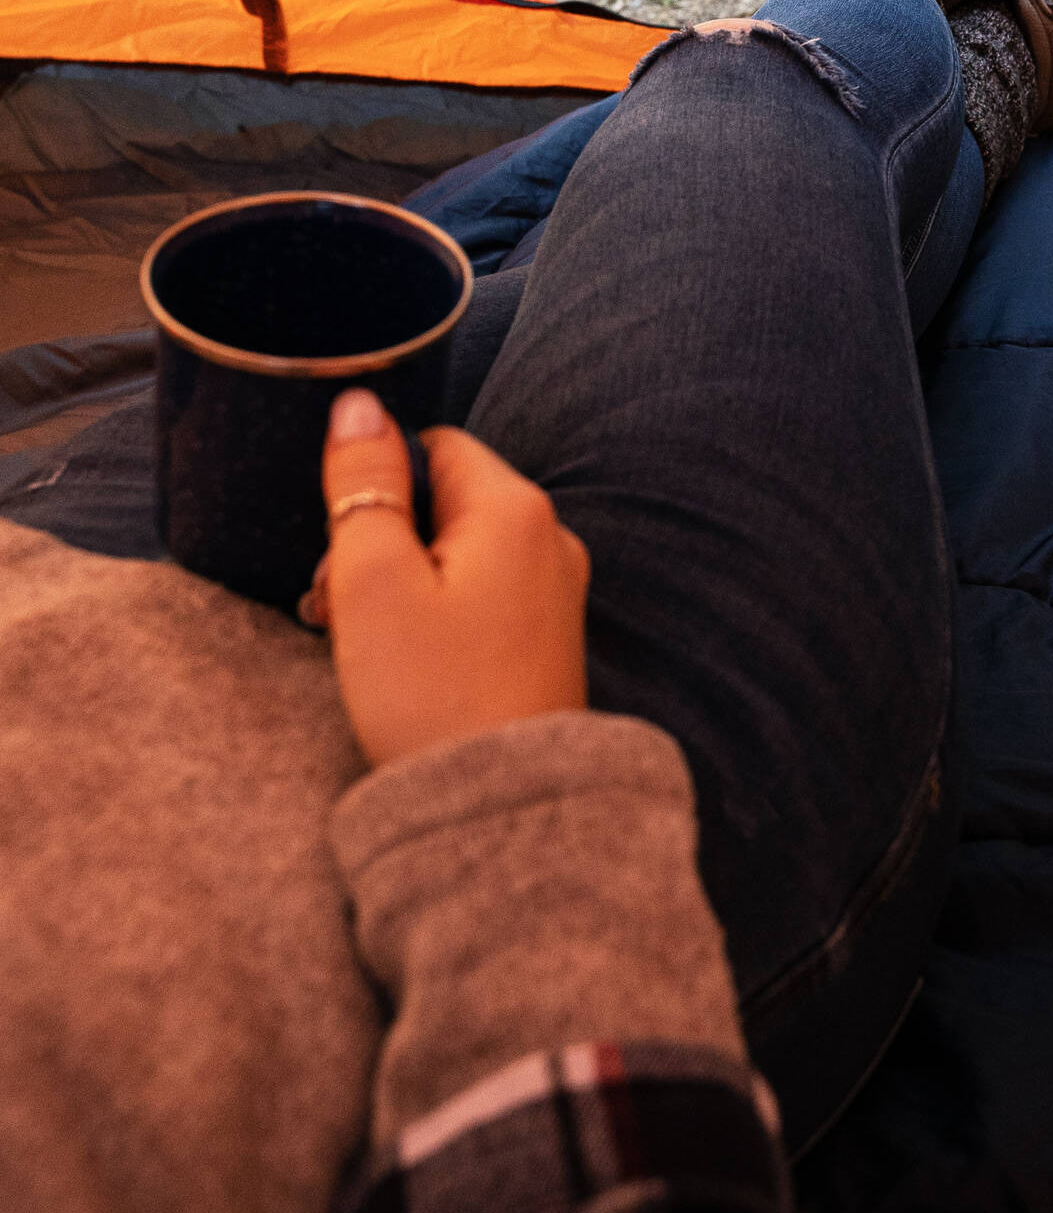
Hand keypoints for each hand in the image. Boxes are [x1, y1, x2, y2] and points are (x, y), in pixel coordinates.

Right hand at [304, 387, 590, 768]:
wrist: (501, 810)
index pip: (434, 446)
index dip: (375, 488)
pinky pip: (481, 598)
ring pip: (458, 553)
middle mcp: (550, 538)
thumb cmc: (433, 698)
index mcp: (514, 507)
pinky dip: (435, 616)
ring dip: (400, 584)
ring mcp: (556, 593)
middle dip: (381, 542)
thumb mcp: (373, 582)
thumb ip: (364, 485)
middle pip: (446, 501)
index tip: (339, 546)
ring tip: (361, 643)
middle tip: (337, 605)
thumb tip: (360, 402)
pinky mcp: (546, 641)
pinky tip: (402, 664)